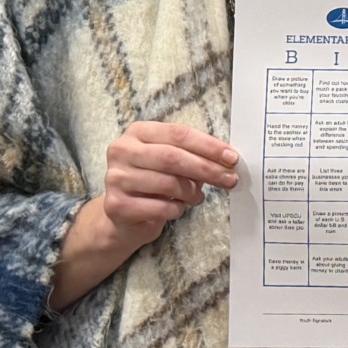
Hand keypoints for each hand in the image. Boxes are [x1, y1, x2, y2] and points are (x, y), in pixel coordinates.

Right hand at [104, 120, 238, 245]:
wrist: (124, 215)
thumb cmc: (154, 182)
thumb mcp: (172, 161)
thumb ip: (194, 155)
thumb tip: (227, 161)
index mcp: (138, 132)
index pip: (179, 134)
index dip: (209, 146)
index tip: (232, 158)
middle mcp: (122, 151)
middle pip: (173, 157)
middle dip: (207, 169)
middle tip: (229, 179)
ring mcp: (115, 177)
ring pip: (167, 183)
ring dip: (192, 192)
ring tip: (197, 197)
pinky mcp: (116, 205)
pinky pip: (159, 207)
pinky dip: (177, 209)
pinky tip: (177, 208)